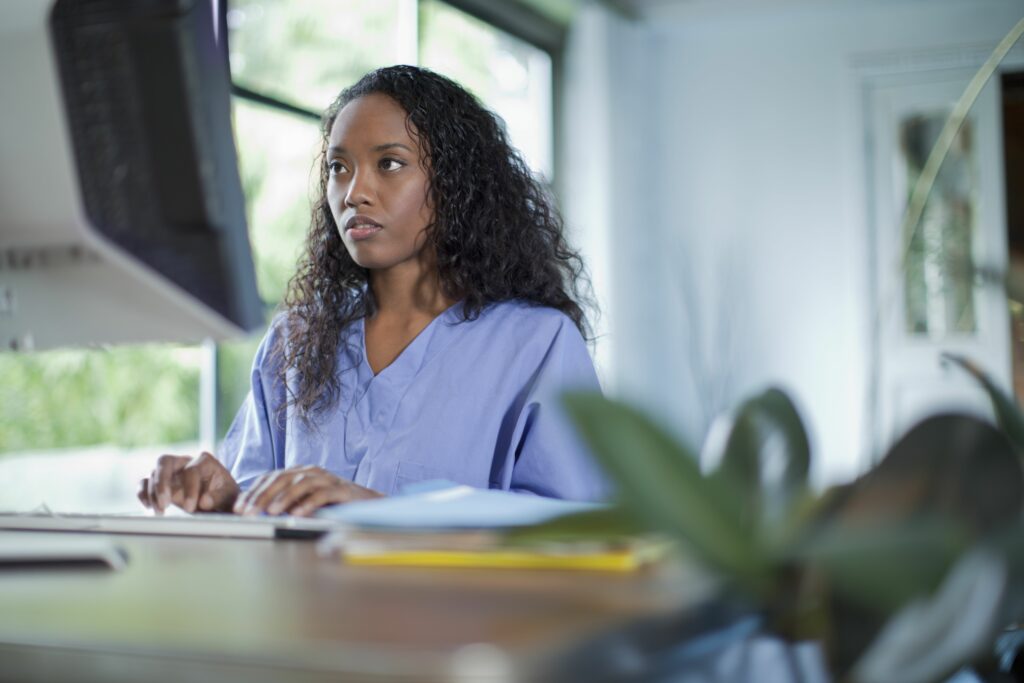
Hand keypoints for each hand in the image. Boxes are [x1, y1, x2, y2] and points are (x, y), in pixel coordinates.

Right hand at [137, 452, 239, 514]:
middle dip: (162, 482)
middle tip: (165, 503)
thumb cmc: (226, 497)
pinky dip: (142, 493)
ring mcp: (171, 471)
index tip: (192, 508)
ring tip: (160, 511)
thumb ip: (219, 497)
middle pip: (165, 461)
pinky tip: (148, 507)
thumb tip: (204, 501)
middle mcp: (185, 462)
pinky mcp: (162, 483)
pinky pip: (145, 482)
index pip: (191, 470)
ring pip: (153, 472)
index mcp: (205, 461)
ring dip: (152, 492)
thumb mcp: (230, 497)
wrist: (221, 502)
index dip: (190, 489)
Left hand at [234, 466, 382, 516]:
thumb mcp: (304, 503)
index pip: (271, 478)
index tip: (239, 508)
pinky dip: (308, 503)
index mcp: (300, 473)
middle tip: (248, 512)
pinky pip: (323, 494)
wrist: (367, 505)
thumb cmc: (333, 505)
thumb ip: (285, 504)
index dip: (253, 492)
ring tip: (270, 513)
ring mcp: (328, 479)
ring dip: (283, 498)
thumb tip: (257, 513)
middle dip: (262, 496)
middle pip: (282, 478)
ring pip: (301, 483)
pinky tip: (297, 514)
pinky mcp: (342, 489)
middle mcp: (312, 472)